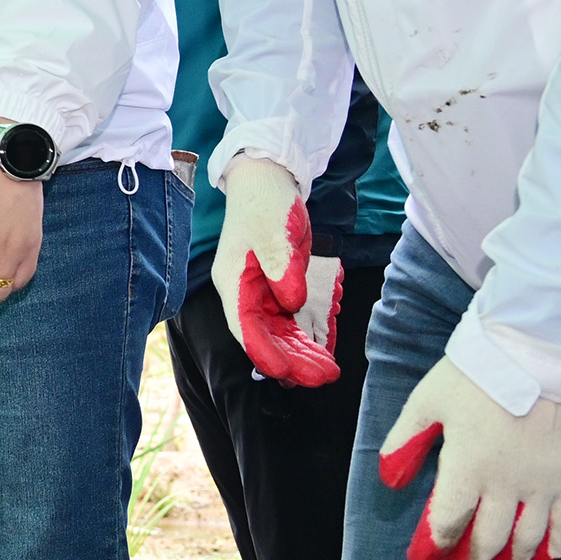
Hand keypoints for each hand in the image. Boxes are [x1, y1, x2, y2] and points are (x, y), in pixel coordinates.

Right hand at [215, 156, 336, 386]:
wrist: (267, 181)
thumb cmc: (267, 203)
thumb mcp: (276, 233)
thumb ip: (282, 269)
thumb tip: (291, 303)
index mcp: (233, 280)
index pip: (245, 324)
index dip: (264, 351)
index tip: (285, 372)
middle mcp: (241, 292)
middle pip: (262, 335)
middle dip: (290, 359)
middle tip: (321, 378)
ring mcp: (257, 292)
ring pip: (276, 333)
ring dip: (299, 354)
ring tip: (328, 373)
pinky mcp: (274, 289)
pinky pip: (287, 323)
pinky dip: (301, 340)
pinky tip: (320, 355)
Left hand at [378, 356, 560, 559]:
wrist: (536, 352)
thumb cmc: (473, 376)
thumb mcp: (425, 403)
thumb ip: (404, 443)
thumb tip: (391, 483)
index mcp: (466, 468)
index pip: (446, 524)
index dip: (432, 548)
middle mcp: (506, 485)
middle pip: (486, 542)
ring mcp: (543, 484)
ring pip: (526, 541)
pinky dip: (553, 548)